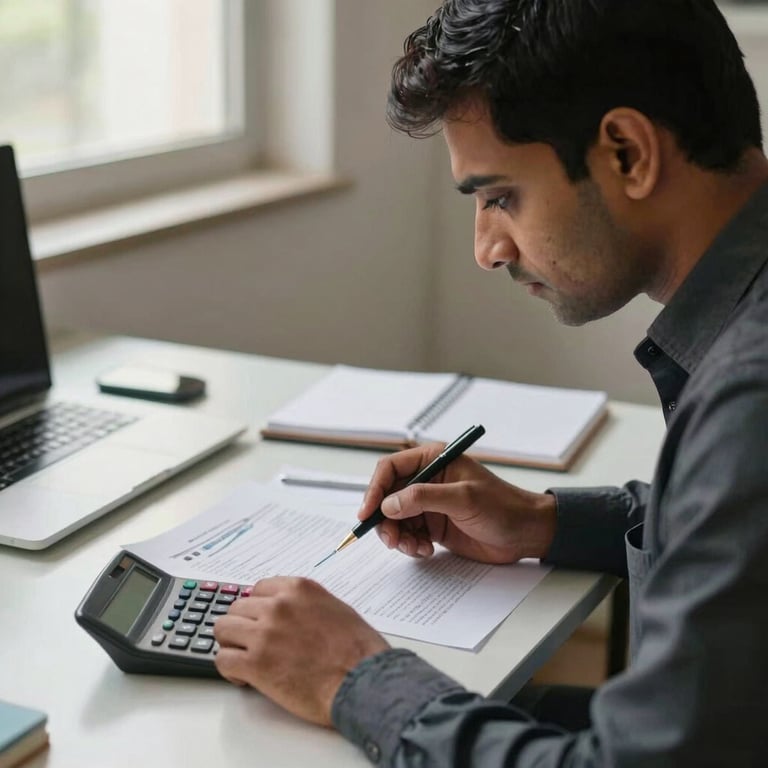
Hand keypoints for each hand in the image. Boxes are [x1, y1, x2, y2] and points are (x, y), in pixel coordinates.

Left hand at [214, 576, 388, 724]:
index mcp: (298, 589)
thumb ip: (307, 605)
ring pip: (223, 629)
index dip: (258, 607)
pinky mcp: (255, 663)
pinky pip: (222, 659)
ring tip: (244, 659)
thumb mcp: (336, 609)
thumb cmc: (359, 651)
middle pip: (237, 607)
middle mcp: (278, 606)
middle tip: (252, 644)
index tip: (260, 620)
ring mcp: (264, 633)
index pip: (259, 588)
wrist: (363, 681)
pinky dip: (230, 670)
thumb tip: (293, 614)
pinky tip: (244, 678)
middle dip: (243, 626)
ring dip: (232, 644)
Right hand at [359, 443, 556, 562]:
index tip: (367, 513)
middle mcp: (427, 480)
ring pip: (395, 518)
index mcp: (434, 460)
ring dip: (398, 536)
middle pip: (387, 496)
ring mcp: (429, 504)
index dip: (374, 489)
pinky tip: (425, 550)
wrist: (526, 534)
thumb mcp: (463, 498)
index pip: (390, 469)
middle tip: (391, 540)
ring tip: (414, 548)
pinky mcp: (433, 525)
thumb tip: (389, 505)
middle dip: (384, 519)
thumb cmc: (503, 507)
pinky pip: (408, 534)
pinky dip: (410, 545)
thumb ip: (423, 498)